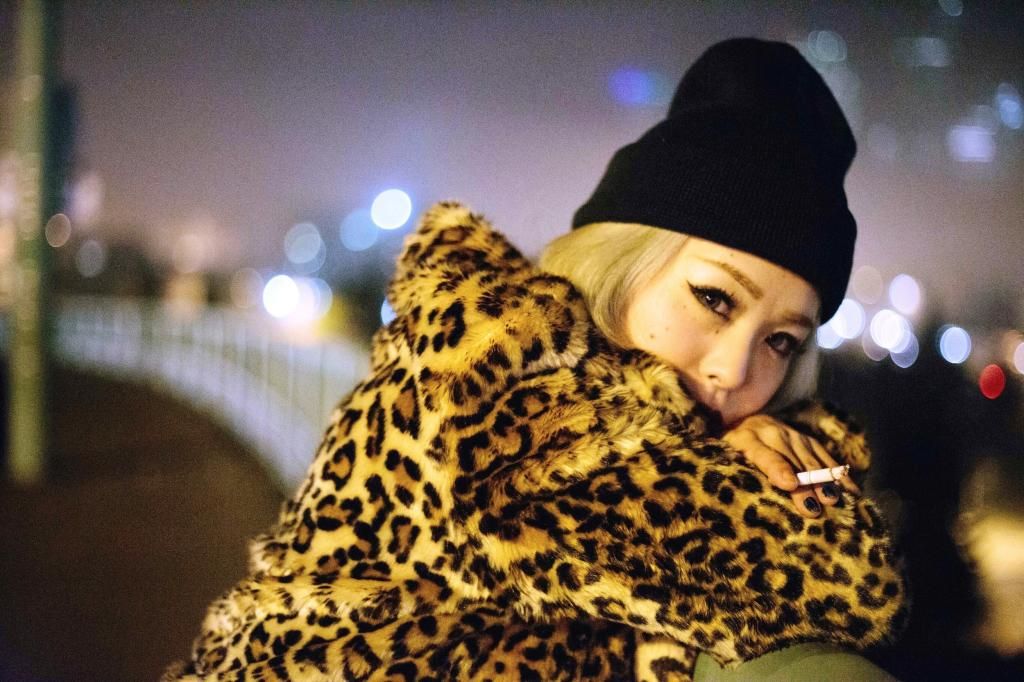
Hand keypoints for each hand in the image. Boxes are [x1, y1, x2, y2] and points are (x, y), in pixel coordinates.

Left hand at [721, 414, 860, 517]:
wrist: (750, 422)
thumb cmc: (736, 448)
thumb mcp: (729, 455)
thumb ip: (740, 468)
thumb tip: (748, 494)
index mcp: (749, 439)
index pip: (765, 455)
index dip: (778, 469)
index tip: (789, 484)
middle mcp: (775, 434)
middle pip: (793, 463)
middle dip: (805, 486)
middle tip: (812, 509)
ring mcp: (796, 437)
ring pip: (813, 461)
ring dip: (824, 482)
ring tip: (833, 501)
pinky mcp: (811, 442)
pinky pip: (827, 459)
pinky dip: (839, 476)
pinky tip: (851, 492)